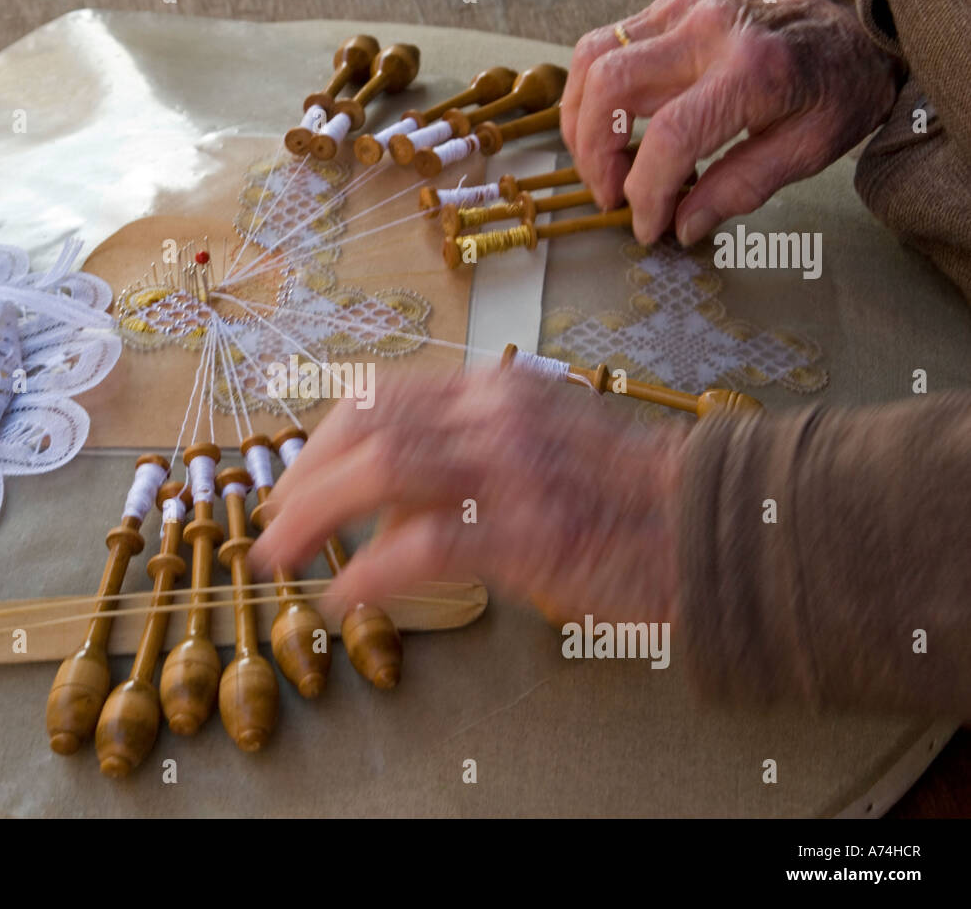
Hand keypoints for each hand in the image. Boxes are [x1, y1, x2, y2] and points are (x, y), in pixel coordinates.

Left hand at [249, 368, 686, 626]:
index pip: (381, 395)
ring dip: (315, 517)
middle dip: (302, 479)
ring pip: (382, 470)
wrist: (713, 521)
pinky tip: (344, 596)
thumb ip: (459, 454)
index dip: (321, 438)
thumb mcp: (536, 441)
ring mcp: (514, 468)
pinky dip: (368, 573)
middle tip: (271, 524)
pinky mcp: (531, 532)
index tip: (292, 476)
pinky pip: (423, 546)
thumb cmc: (623, 491)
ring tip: (281, 557)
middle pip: (368, 428)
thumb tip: (378, 504)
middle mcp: (497, 413)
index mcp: (496, 388)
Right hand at [560, 0, 904, 245]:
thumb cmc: (836, 88)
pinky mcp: (668, 9)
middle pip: (612, 87)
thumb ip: (741, 188)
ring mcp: (683, 12)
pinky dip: (592, 93)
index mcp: (754, 70)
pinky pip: (603, 46)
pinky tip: (608, 128)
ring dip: (581, 122)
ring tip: (602, 165)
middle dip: (595, 155)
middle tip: (611, 196)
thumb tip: (682, 225)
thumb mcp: (808, 149)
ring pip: (594, 60)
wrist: (851, 28)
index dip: (646, 194)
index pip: (670, 137)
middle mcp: (709, 32)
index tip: (647, 226)